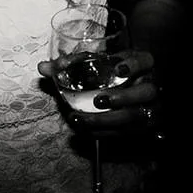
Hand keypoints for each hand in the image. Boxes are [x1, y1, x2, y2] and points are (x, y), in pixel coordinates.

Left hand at [39, 49, 163, 137]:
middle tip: (98, 100)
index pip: (145, 60)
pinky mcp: (141, 127)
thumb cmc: (109, 74)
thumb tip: (43, 68)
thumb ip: (68, 66)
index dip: (135, 65)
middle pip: (146, 92)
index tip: (118, 70)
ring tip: (83, 119)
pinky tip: (84, 130)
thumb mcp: (94, 65)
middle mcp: (149, 85)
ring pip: (136, 116)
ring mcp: (149, 108)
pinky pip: (125, 132)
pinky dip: (103, 132)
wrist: (125, 93)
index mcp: (141, 64)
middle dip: (123, 97)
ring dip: (108, 120)